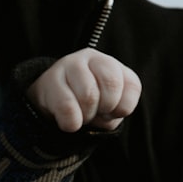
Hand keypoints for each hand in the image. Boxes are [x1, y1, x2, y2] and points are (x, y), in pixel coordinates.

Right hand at [27, 47, 141, 132]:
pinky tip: (69, 121)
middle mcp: (93, 58)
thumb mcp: (110, 109)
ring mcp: (70, 64)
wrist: (53, 102)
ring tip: (81, 115)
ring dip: (87, 115)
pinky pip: (67, 107)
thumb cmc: (88, 106)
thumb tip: (106, 113)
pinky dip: (72, 123)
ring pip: (89, 95)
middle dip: (107, 107)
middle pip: (112, 84)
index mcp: (113, 65)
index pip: (132, 86)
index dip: (123, 108)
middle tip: (96, 113)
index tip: (110, 112)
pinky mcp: (50, 79)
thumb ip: (118, 109)